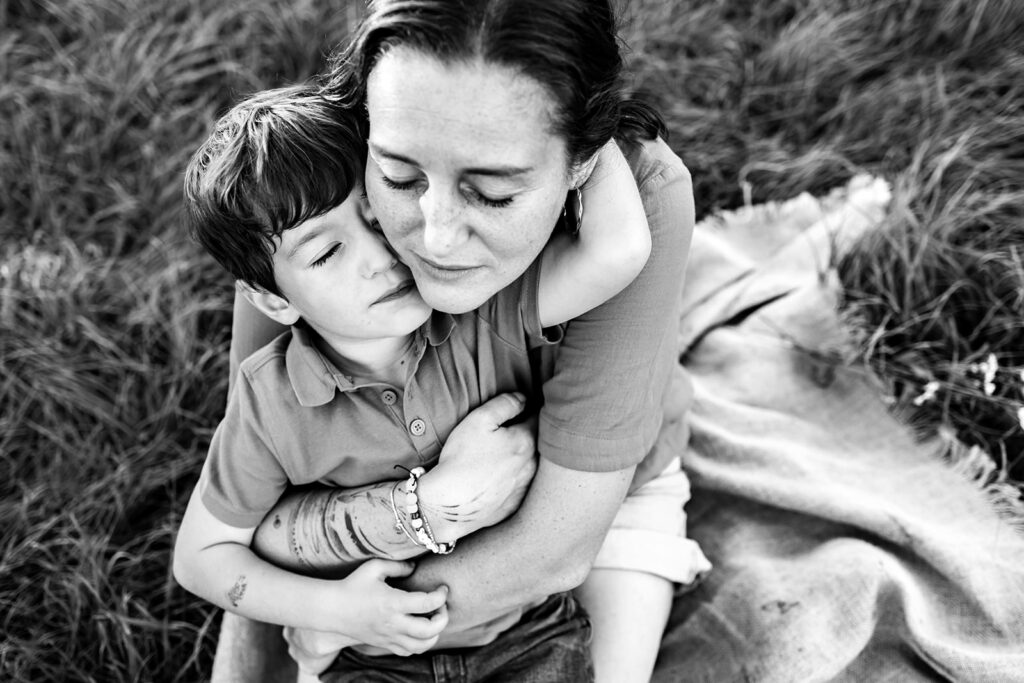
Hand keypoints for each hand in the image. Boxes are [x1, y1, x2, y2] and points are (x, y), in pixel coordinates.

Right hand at [311, 559, 447, 662]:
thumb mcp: (374, 567)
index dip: (441, 595)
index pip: (427, 603)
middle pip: (429, 630)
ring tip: (433, 618)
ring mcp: (389, 637)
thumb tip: (415, 568)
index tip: (442, 588)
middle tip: (441, 605)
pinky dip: (421, 643)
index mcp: (392, 603)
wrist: (332, 610)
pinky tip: (419, 629)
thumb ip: (398, 566)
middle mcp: (393, 623)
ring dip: (435, 633)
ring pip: (422, 646)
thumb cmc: (352, 586)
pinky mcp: (385, 644)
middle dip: (443, 617)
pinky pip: (409, 651)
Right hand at [418, 393, 536, 541]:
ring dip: (519, 457)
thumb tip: (523, 399)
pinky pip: (518, 485)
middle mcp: (531, 465)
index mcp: (526, 441)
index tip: (520, 408)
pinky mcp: (514, 504)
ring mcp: (524, 487)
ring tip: (498, 454)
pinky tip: (494, 476)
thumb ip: (505, 404)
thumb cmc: (462, 459)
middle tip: (507, 430)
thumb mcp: (479, 420)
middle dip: (526, 434)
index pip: (537, 418)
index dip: (528, 411)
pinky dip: (511, 478)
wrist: (449, 506)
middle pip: (535, 443)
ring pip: (529, 465)